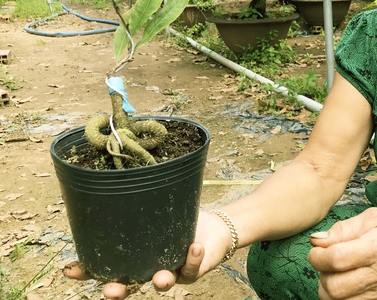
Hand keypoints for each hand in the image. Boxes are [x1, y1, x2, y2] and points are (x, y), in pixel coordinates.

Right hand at [63, 211, 230, 298]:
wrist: (213, 229)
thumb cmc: (178, 220)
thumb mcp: (156, 211)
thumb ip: (139, 204)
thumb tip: (113, 179)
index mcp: (135, 258)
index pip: (106, 268)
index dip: (87, 271)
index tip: (71, 269)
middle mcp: (149, 269)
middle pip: (129, 287)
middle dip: (118, 292)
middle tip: (111, 291)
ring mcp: (171, 271)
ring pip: (162, 283)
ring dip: (160, 282)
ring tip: (160, 278)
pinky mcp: (194, 269)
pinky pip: (193, 267)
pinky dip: (193, 258)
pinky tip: (194, 247)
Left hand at [307, 207, 376, 299]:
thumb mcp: (372, 216)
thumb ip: (342, 230)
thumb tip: (317, 242)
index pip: (337, 259)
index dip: (318, 257)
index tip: (317, 252)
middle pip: (336, 288)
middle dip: (322, 276)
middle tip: (325, 264)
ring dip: (331, 291)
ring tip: (337, 274)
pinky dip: (346, 298)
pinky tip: (349, 283)